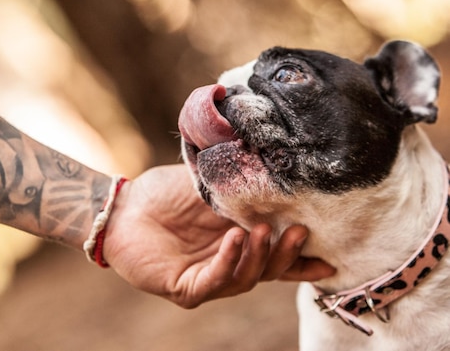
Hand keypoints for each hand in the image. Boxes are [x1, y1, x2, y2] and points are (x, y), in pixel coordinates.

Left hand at [104, 164, 334, 307]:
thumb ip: (239, 187)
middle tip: (300, 232)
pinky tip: (234, 240)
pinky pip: (214, 280)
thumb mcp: (210, 186)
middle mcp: (228, 264)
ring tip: (264, 231)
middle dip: (288, 255)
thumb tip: (276, 165)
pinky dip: (228, 261)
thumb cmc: (164, 194)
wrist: (123, 205)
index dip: (303, 259)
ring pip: (246, 279)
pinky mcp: (186, 288)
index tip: (330, 255)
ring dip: (259, 256)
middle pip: (268, 271)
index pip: (277, 255)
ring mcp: (208, 278)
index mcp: (239, 241)